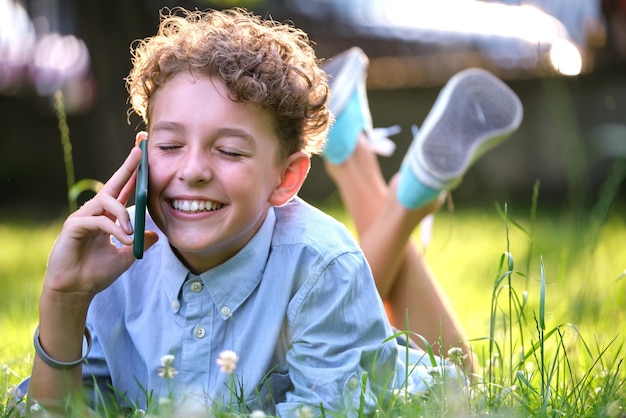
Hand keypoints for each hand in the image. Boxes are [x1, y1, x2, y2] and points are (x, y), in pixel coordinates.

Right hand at [43, 144, 157, 299]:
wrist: (76, 290)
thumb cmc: (97, 273)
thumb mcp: (127, 256)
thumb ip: (140, 242)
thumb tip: (156, 234)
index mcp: (108, 216)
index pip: (123, 190)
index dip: (134, 174)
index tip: (143, 155)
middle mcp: (95, 211)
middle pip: (113, 183)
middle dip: (127, 166)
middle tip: (139, 150)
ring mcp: (83, 217)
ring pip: (107, 201)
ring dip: (125, 214)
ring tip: (132, 233)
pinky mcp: (74, 226)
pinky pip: (99, 220)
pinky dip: (115, 228)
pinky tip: (124, 239)